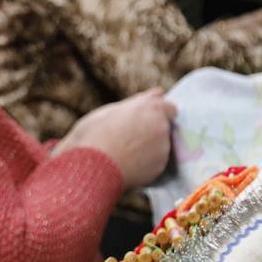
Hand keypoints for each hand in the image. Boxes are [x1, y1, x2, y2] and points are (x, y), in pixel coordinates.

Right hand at [56, 88, 176, 188]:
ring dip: (148, 148)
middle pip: (164, 127)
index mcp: (151, 107)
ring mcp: (162, 148)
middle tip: (129, 137)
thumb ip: (136, 103)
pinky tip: (127, 164)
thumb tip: (158, 94)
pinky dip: (145, 164)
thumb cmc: (94, 136)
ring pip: (160, 146)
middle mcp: (161, 126)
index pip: (169, 108)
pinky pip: (155, 163)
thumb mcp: (109, 111)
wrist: (92, 167)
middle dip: (153, 131)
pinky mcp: (159, 167)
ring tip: (124, 152)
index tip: (146, 119)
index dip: (158, 114)